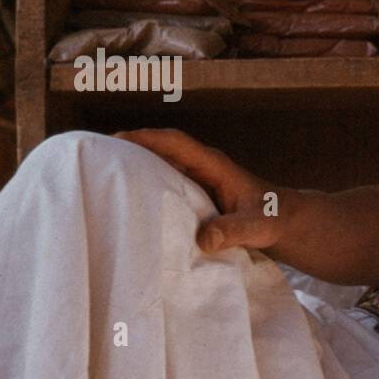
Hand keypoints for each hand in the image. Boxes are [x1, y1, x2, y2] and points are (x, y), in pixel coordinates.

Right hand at [113, 128, 286, 253]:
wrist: (286, 222)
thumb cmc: (275, 218)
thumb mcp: (258, 226)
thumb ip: (234, 231)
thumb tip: (203, 239)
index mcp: (214, 164)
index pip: (176, 143)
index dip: (147, 138)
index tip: (117, 140)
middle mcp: (201, 167)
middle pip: (159, 149)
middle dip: (128, 149)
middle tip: (93, 158)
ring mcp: (196, 180)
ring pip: (159, 166)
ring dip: (133, 169)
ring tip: (98, 177)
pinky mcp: (193, 196)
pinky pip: (164, 185)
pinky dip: (145, 189)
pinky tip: (124, 202)